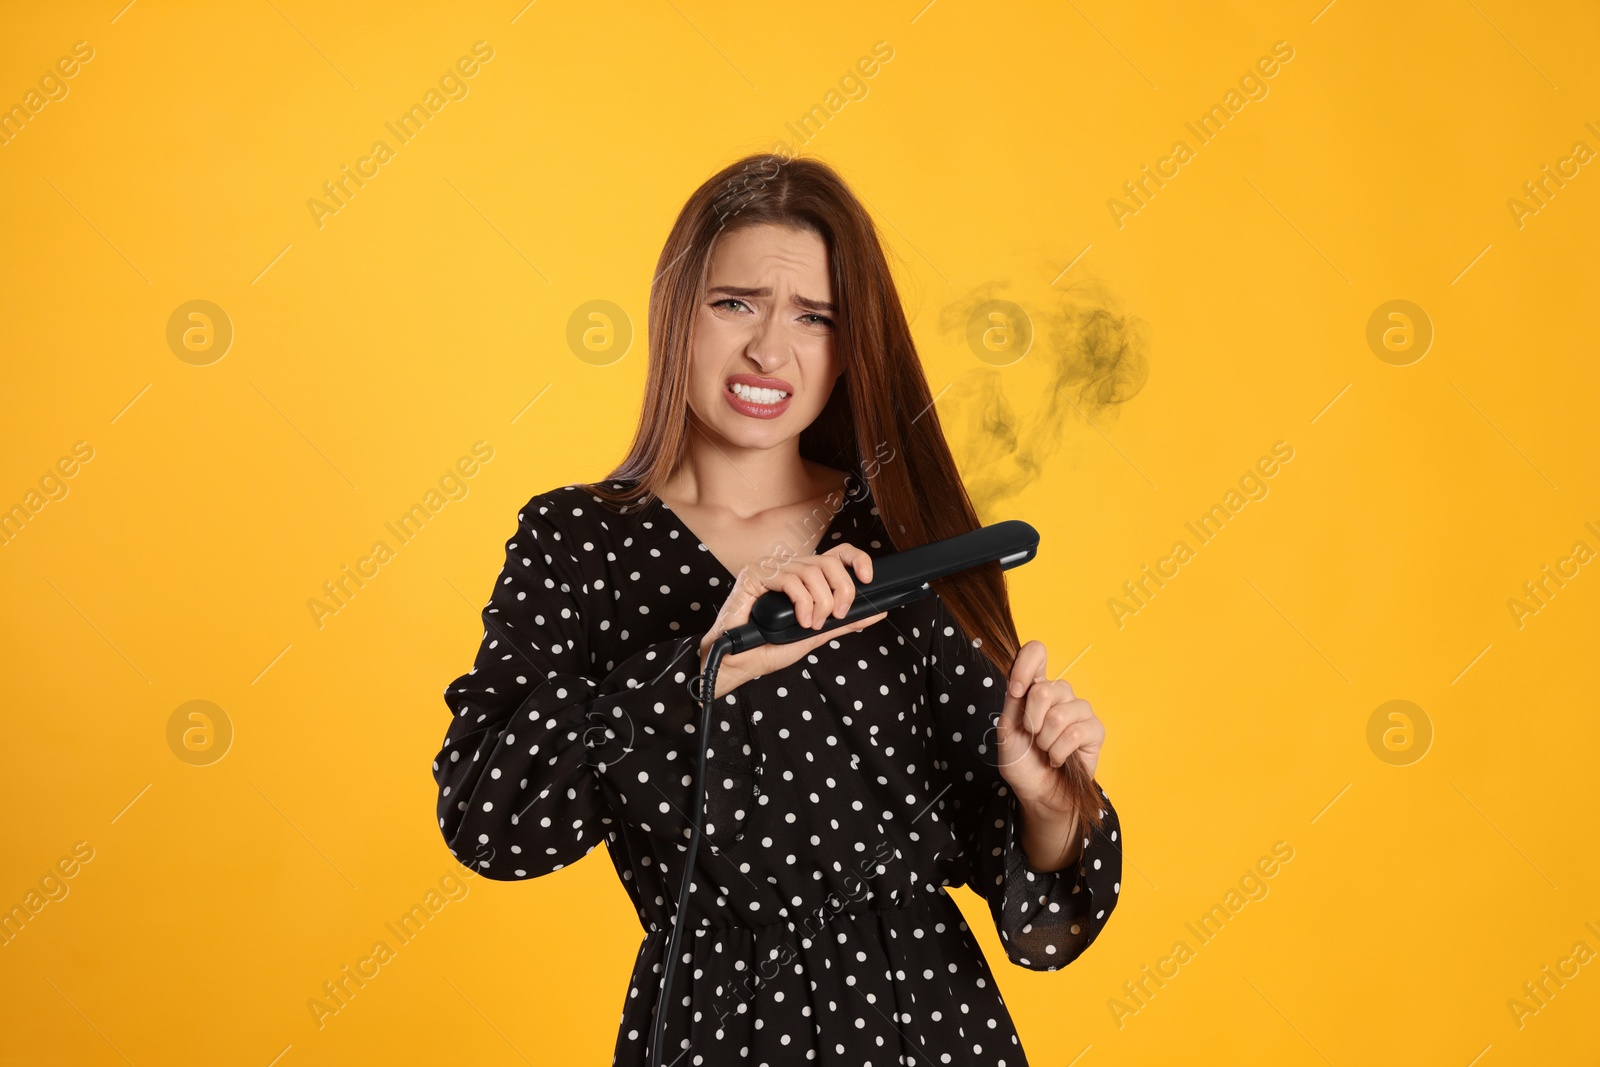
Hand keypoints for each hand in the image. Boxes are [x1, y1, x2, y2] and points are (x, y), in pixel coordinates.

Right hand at [698, 543, 889, 699]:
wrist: (738, 662)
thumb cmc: (769, 647)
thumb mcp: (816, 633)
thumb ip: (844, 622)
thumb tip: (877, 612)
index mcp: (804, 577)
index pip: (837, 554)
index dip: (857, 559)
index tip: (868, 578)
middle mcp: (789, 568)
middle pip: (829, 561)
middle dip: (842, 590)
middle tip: (837, 616)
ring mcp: (771, 568)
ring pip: (812, 571)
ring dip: (820, 602)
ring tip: (811, 624)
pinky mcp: (754, 574)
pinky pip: (790, 579)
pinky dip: (802, 602)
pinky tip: (799, 620)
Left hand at [996, 640, 1104, 814]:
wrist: (1038, 793)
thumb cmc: (1022, 762)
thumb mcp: (1007, 731)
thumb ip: (1013, 703)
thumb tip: (1021, 682)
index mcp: (1035, 688)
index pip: (1036, 653)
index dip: (1025, 664)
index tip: (1016, 691)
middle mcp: (1059, 694)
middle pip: (1046, 688)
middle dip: (1032, 720)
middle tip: (1033, 737)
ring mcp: (1079, 711)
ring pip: (1060, 713)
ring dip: (1046, 740)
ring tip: (1046, 750)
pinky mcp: (1095, 730)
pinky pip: (1077, 732)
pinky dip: (1060, 751)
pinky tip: (1059, 759)